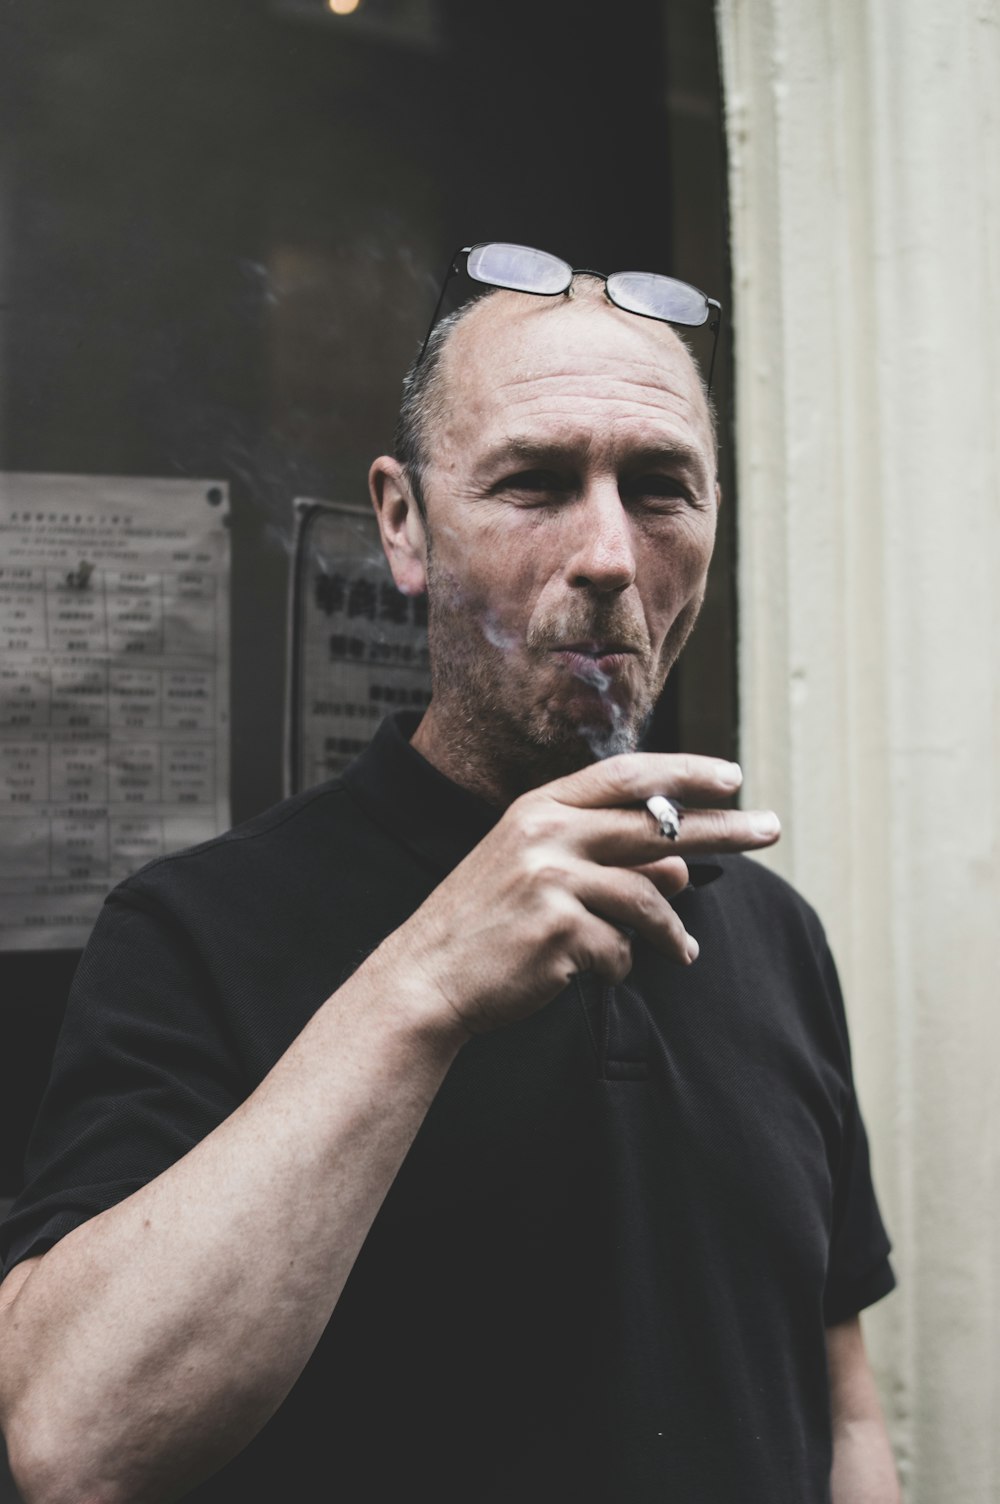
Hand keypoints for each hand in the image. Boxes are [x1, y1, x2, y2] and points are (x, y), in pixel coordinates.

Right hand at [382, 753, 779, 1037]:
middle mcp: (546, 833)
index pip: (627, 775)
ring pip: (648, 896)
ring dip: (671, 931)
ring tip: (684, 952)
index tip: (732, 776)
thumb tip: (682, 867)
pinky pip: (620, 948)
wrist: (427, 978)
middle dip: (724, 827)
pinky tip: (598, 971)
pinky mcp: (557, 931)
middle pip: (657, 824)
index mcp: (539, 808)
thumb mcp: (540, 874)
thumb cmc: (487, 924)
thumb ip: (606, 860)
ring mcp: (550, 880)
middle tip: (772, 829)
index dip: (684, 771)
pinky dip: (619, 964)